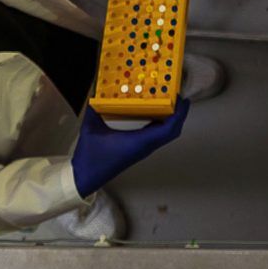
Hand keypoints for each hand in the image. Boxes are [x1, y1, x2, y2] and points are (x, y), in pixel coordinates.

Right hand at [71, 97, 190, 196]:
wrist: (86, 177)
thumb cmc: (90, 157)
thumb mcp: (90, 128)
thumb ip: (94, 108)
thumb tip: (96, 91)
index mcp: (138, 142)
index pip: (167, 129)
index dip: (178, 114)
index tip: (181, 99)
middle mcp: (144, 147)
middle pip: (172, 132)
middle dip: (180, 115)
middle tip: (180, 98)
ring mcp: (143, 149)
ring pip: (165, 135)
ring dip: (172, 120)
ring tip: (172, 103)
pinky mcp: (138, 150)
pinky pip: (157, 136)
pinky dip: (162, 124)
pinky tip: (156, 113)